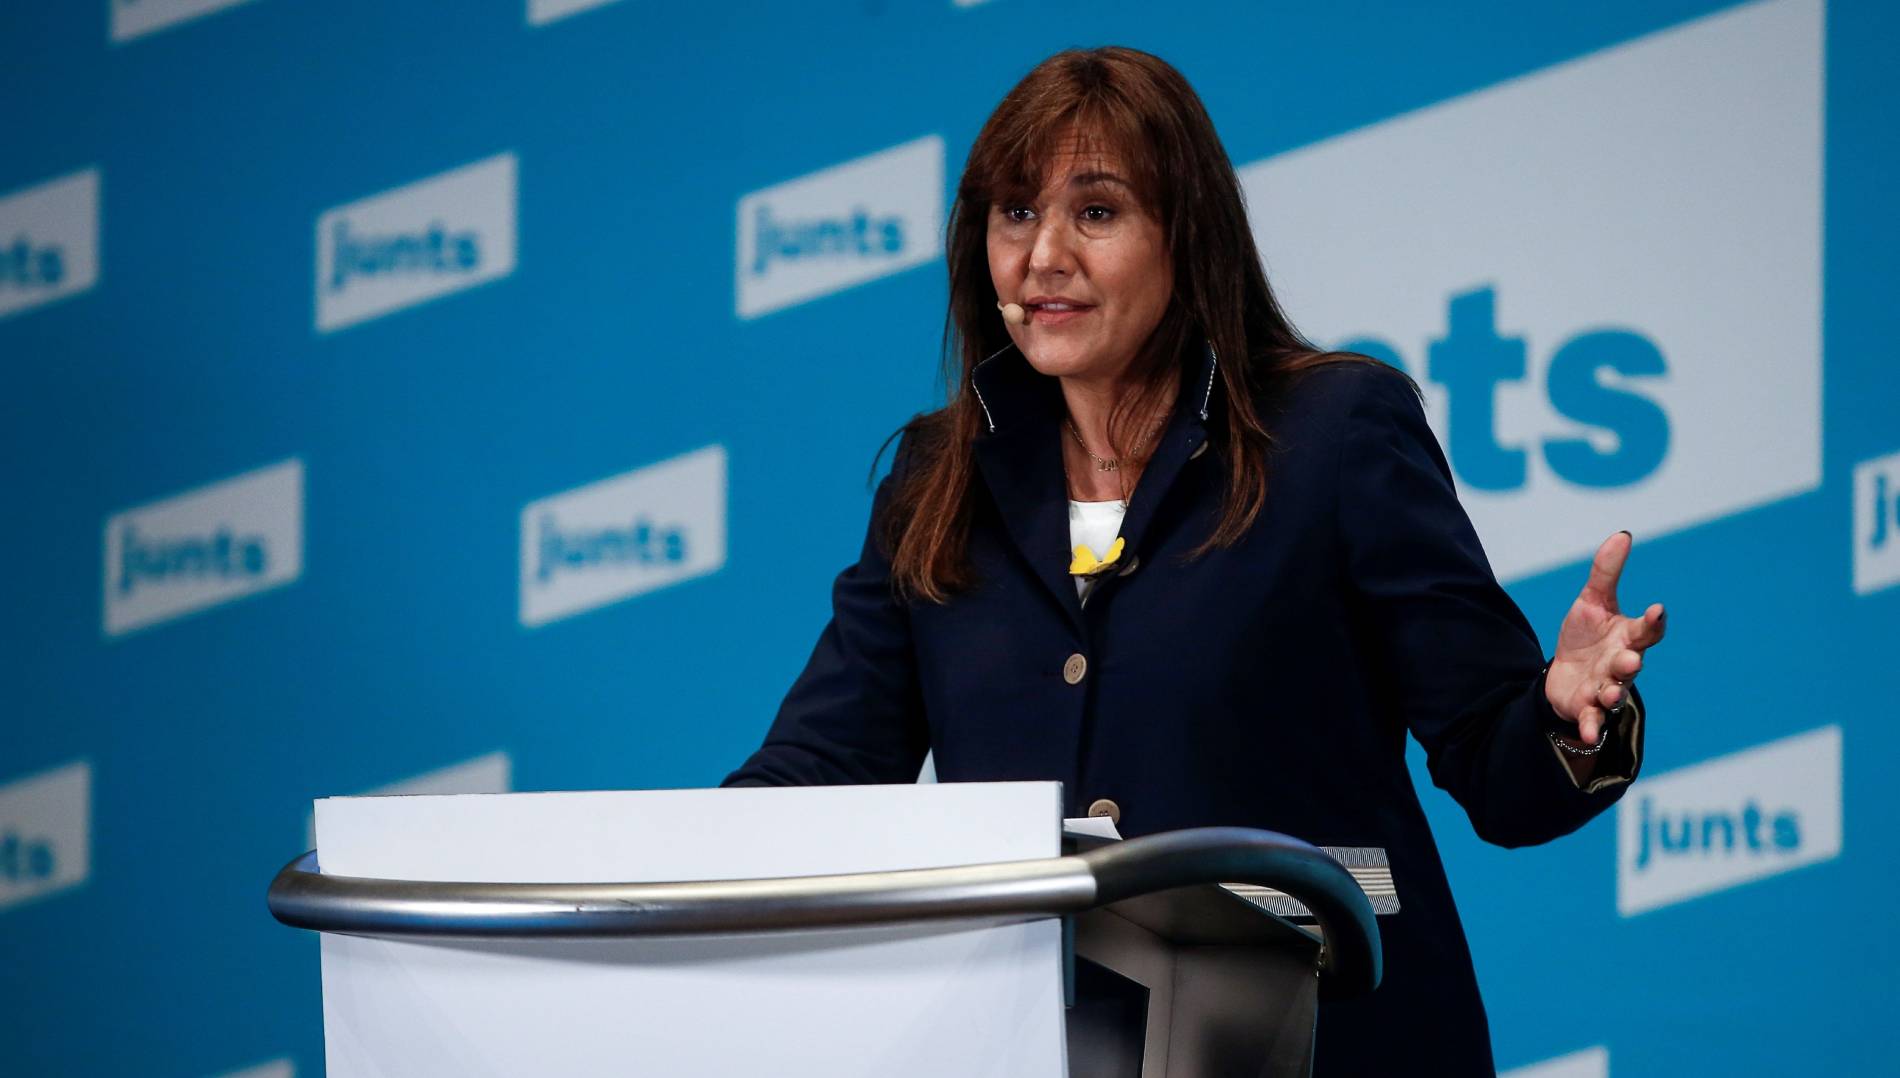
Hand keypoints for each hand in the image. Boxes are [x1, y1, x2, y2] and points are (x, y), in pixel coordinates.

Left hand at [1545, 531, 1666, 745]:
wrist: (1563, 674)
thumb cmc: (1585, 636)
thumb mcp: (1592, 601)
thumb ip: (1606, 572)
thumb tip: (1622, 535)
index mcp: (1628, 637)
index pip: (1647, 630)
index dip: (1652, 622)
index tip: (1656, 609)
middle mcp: (1622, 664)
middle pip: (1631, 663)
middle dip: (1630, 661)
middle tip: (1630, 658)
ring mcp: (1607, 688)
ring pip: (1615, 692)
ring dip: (1614, 692)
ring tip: (1609, 689)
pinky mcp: (1588, 709)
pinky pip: (1593, 720)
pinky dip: (1592, 726)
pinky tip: (1588, 732)